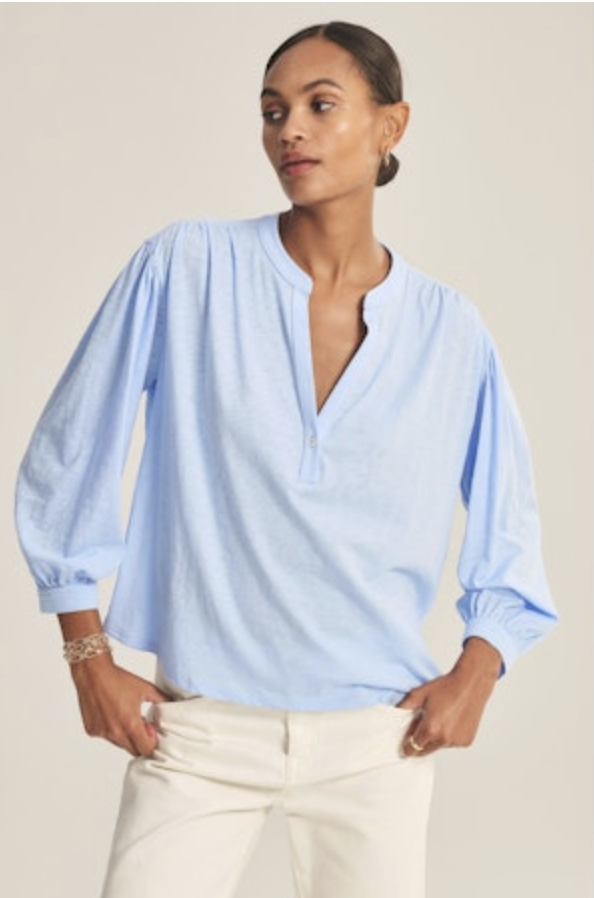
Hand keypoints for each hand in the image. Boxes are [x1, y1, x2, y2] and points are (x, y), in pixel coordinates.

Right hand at [70, 653, 169, 755]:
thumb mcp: (145, 688)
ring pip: (120, 745)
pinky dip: (112, 731)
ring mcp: (102, 732)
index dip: (152, 743)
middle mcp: (115, 732)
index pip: (146, 750)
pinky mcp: (91, 730)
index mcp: (130, 723)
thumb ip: (161, 699)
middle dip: (141, 742)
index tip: (152, 731)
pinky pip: (106, 737)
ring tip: (127, 717)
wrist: (93, 673)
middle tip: (143, 725)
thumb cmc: (118, 679)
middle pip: (134, 751)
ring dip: (126, 737)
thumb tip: (173, 704)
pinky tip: (113, 715)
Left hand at [398, 637, 500, 757]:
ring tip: (438, 720)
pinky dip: (448, 737)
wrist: (470, 684)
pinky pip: (451, 744)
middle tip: (418, 730)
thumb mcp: (420, 693)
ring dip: (434, 739)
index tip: (404, 746)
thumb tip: (394, 714)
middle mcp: (444, 739)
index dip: (406, 747)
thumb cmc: (447, 686)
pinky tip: (450, 721)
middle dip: (419, 744)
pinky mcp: (466, 741)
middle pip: (424, 751)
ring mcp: (456, 742)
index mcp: (431, 729)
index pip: (412, 748)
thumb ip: (404, 706)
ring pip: (438, 747)